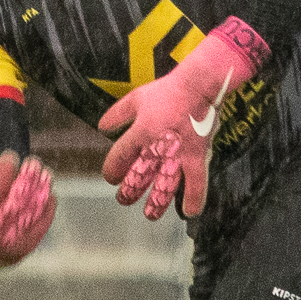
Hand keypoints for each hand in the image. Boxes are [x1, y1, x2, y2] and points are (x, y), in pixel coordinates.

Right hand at [0, 147, 55, 270]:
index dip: (2, 174)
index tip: (11, 156)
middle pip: (16, 203)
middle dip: (27, 180)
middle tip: (33, 161)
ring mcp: (13, 243)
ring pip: (33, 214)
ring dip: (42, 191)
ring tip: (46, 173)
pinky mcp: (28, 246)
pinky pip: (42, 225)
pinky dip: (48, 208)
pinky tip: (50, 193)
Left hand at [99, 17, 266, 219]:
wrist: (199, 86)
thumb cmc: (168, 90)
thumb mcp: (136, 97)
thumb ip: (118, 114)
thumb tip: (101, 127)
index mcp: (140, 131)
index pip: (119, 157)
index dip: (112, 170)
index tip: (110, 178)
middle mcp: (157, 147)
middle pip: (139, 176)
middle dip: (129, 192)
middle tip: (124, 199)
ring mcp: (178, 154)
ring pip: (164, 185)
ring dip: (156, 202)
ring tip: (150, 214)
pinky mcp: (197, 156)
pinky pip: (196, 181)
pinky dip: (194, 198)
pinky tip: (190, 212)